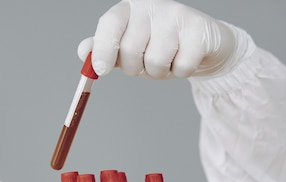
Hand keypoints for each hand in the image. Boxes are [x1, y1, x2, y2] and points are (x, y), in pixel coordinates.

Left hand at [78, 0, 253, 78]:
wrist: (201, 43)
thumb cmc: (158, 45)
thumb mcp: (126, 48)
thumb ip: (104, 49)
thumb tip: (84, 51)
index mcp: (129, 9)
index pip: (110, 23)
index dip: (103, 48)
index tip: (100, 70)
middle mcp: (151, 6)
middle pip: (130, 49)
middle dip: (135, 67)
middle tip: (145, 62)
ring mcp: (176, 14)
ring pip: (155, 61)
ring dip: (159, 72)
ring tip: (167, 59)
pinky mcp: (198, 28)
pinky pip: (180, 67)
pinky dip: (180, 71)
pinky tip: (185, 58)